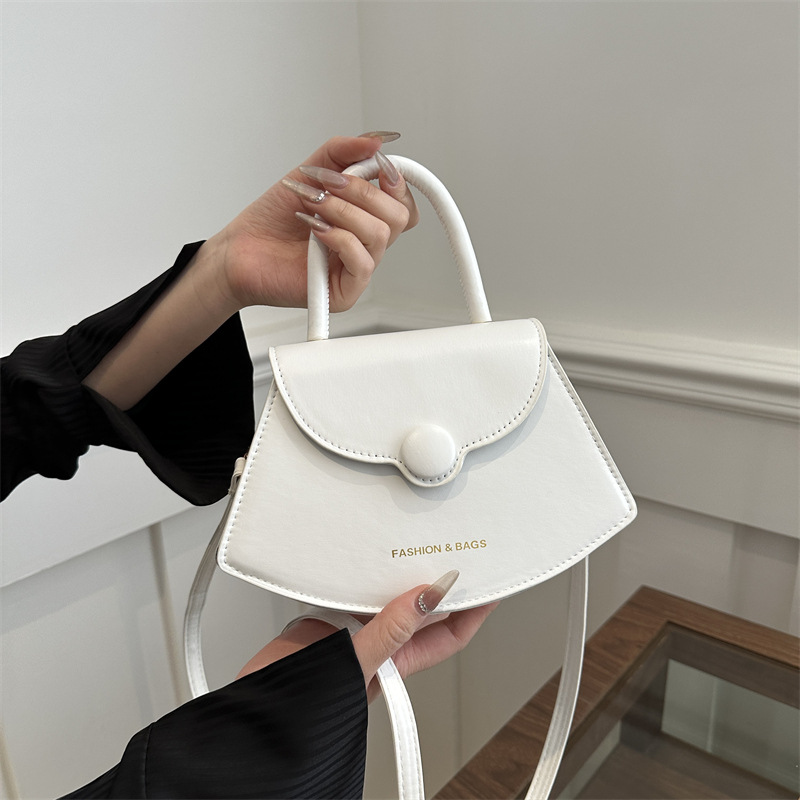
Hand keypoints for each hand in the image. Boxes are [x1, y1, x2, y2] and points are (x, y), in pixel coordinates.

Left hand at [205, 134, 419, 313]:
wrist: (240, 249)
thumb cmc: (272, 219)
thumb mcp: (310, 173)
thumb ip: (344, 153)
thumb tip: (377, 141)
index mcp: (366, 219)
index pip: (404, 205)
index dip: (397, 182)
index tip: (374, 165)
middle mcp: (366, 245)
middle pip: (398, 217)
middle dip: (362, 192)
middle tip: (326, 185)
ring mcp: (357, 269)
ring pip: (379, 235)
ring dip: (343, 211)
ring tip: (313, 205)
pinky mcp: (345, 292)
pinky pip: (362, 263)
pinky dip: (338, 238)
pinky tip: (316, 230)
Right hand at [237, 572, 498, 702]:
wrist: (256, 710)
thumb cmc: (306, 706)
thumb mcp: (357, 664)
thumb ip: (390, 631)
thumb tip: (427, 596)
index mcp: (398, 660)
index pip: (449, 633)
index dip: (474, 608)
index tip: (491, 583)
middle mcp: (381, 644)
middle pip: (423, 609)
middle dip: (441, 583)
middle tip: (456, 551)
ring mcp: (354, 629)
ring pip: (389, 595)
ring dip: (401, 574)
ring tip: (418, 548)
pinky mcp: (328, 616)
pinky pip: (354, 588)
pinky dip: (362, 572)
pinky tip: (363, 558)